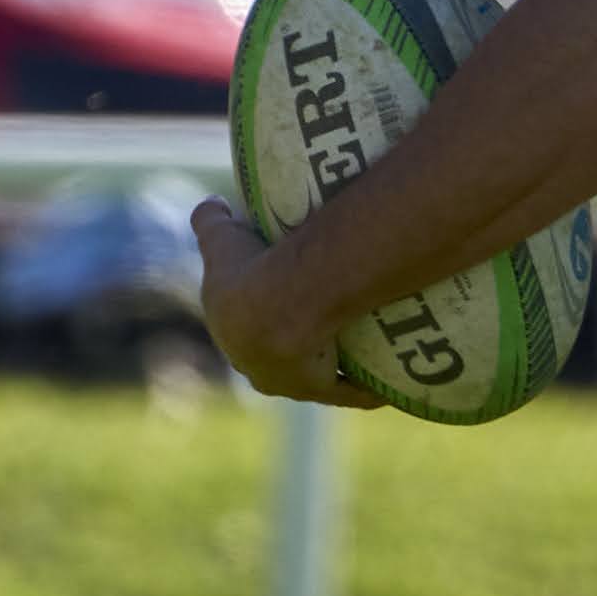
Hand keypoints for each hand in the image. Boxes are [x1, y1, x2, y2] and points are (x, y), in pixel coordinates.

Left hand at [188, 201, 377, 407]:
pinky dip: (368, 388)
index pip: (246, 332)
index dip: (262, 315)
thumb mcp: (222, 236)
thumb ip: (209, 220)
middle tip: (326, 311)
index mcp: (235, 338)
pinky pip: (353, 391)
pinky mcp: (325, 388)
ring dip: (335, 363)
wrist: (278, 307)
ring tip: (360, 337)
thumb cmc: (248, 270)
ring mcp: (292, 384)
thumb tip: (214, 203)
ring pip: (318, 374)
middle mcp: (260, 369)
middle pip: (282, 359)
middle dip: (298, 343)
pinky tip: (387, 381)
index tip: (282, 294)